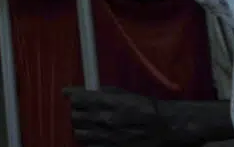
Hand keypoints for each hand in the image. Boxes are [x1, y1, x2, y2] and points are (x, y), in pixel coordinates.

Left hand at [65, 87, 198, 146]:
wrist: (161, 128)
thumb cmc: (141, 106)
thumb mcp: (120, 93)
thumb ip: (96, 92)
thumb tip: (71, 91)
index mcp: (106, 102)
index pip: (76, 99)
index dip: (75, 98)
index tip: (74, 97)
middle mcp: (103, 120)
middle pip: (75, 117)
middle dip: (77, 114)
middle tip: (84, 112)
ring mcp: (105, 137)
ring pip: (79, 134)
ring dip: (82, 129)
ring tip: (91, 126)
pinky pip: (89, 146)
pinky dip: (90, 141)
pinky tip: (98, 137)